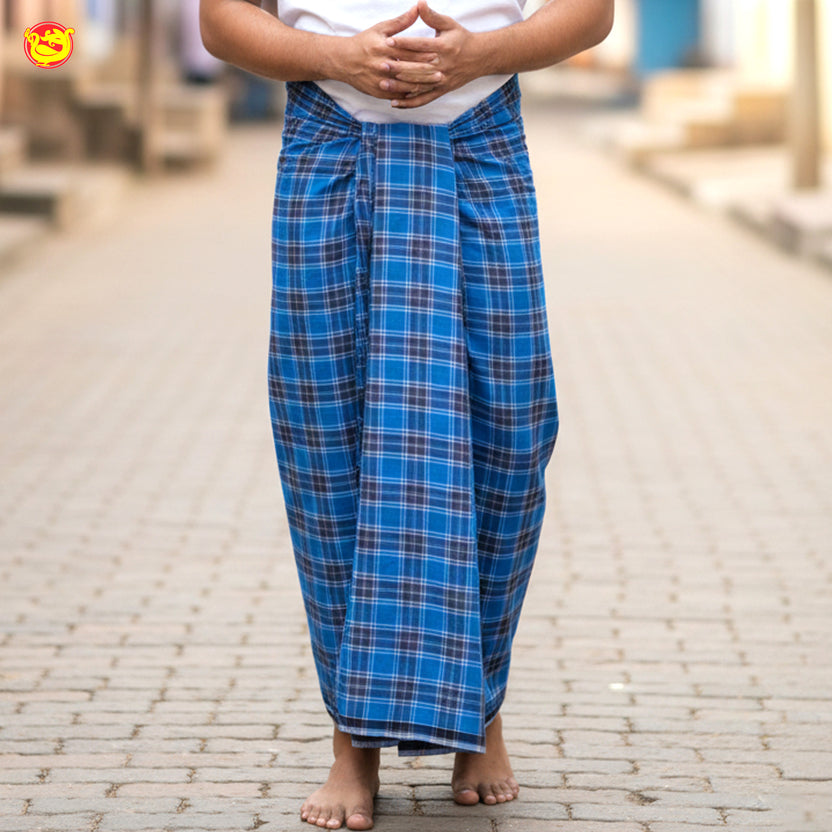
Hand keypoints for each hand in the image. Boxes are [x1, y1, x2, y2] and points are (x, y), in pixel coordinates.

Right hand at [329, 5, 444, 100]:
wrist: (343, 61)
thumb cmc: (364, 42)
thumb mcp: (381, 28)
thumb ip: (401, 21)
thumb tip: (418, 8)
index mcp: (383, 48)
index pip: (406, 51)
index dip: (422, 54)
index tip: (438, 54)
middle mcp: (381, 65)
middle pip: (407, 70)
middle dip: (425, 73)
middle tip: (442, 74)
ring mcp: (379, 81)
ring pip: (404, 86)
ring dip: (420, 86)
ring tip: (434, 85)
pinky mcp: (378, 93)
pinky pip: (397, 96)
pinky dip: (409, 96)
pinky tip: (421, 94)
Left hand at [385, 0, 482, 107]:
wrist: (480, 58)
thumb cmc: (462, 38)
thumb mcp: (449, 24)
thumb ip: (432, 16)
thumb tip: (419, 3)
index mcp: (443, 47)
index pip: (420, 45)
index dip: (404, 43)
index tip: (388, 41)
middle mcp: (442, 66)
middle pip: (417, 68)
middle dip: (398, 67)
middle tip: (381, 65)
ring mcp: (441, 81)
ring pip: (418, 85)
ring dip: (400, 86)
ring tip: (383, 84)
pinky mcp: (441, 91)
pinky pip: (423, 99)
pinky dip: (409, 103)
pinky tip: (395, 103)